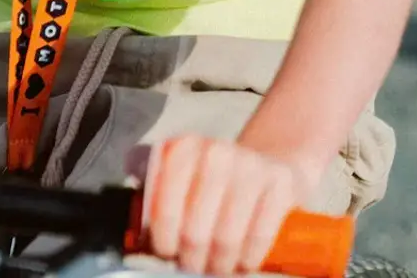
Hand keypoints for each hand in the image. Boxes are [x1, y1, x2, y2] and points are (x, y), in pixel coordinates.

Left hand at [133, 135, 315, 275]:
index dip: (163, 244)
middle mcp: (216, 153)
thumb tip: (135, 242)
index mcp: (183, 149)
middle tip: (193, 268)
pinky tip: (242, 265)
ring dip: (219, 266)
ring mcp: (252, 166)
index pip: (163, 211)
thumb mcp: (179, 179)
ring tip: (216, 270)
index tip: (167, 256)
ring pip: (226, 239)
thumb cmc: (213, 182)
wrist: (270, 163)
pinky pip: (259, 236)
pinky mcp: (281, 182)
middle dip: (192, 261)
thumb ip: (152, 200)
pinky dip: (248, 260)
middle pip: (195, 232)